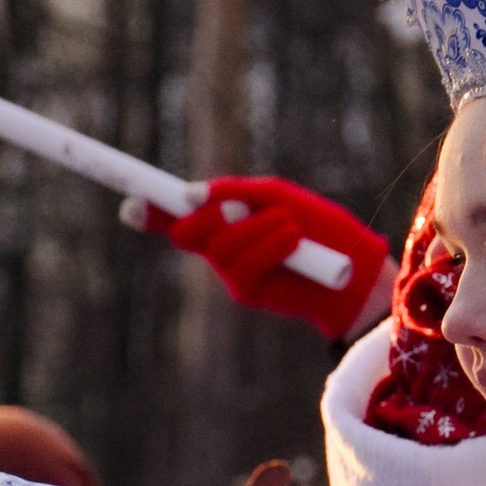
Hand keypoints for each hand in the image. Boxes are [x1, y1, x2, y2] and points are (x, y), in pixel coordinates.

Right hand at [162, 177, 392, 340]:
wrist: (354, 269)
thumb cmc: (318, 228)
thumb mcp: (279, 196)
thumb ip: (236, 193)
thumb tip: (189, 194)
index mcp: (223, 219)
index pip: (177, 214)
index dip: (151, 209)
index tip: (131, 200)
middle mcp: (220, 247)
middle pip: (186, 232)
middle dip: (202, 216)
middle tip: (218, 205)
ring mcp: (231, 273)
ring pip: (219, 246)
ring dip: (253, 228)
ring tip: (288, 224)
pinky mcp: (246, 293)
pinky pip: (242, 266)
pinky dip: (267, 245)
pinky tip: (291, 239)